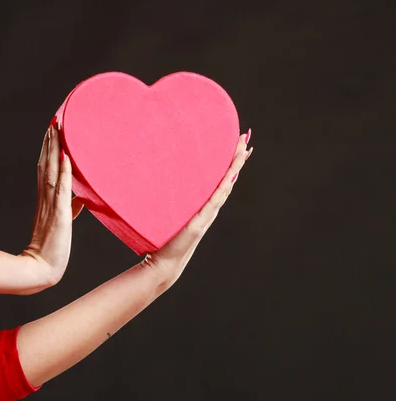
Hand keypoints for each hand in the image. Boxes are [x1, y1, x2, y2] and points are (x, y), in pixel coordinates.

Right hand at [21, 122, 83, 289]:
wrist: (44, 269)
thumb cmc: (54, 247)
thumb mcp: (64, 223)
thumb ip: (70, 208)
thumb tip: (80, 200)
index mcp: (47, 200)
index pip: (47, 170)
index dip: (49, 151)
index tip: (52, 133)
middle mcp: (47, 198)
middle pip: (47, 164)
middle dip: (50, 143)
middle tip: (53, 123)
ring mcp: (52, 205)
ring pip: (52, 171)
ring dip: (55, 150)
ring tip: (57, 130)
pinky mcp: (59, 214)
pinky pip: (62, 189)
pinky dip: (65, 172)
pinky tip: (68, 156)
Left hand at [141, 131, 253, 287]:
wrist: (164, 262)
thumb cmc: (163, 238)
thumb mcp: (168, 212)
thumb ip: (169, 198)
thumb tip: (156, 177)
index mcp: (203, 204)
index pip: (220, 179)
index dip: (230, 162)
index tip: (236, 144)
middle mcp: (209, 208)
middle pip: (228, 179)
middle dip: (237, 159)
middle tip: (244, 138)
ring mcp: (207, 215)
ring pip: (225, 186)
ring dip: (234, 168)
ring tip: (242, 149)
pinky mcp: (200, 223)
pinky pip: (214, 201)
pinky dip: (224, 188)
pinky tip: (231, 175)